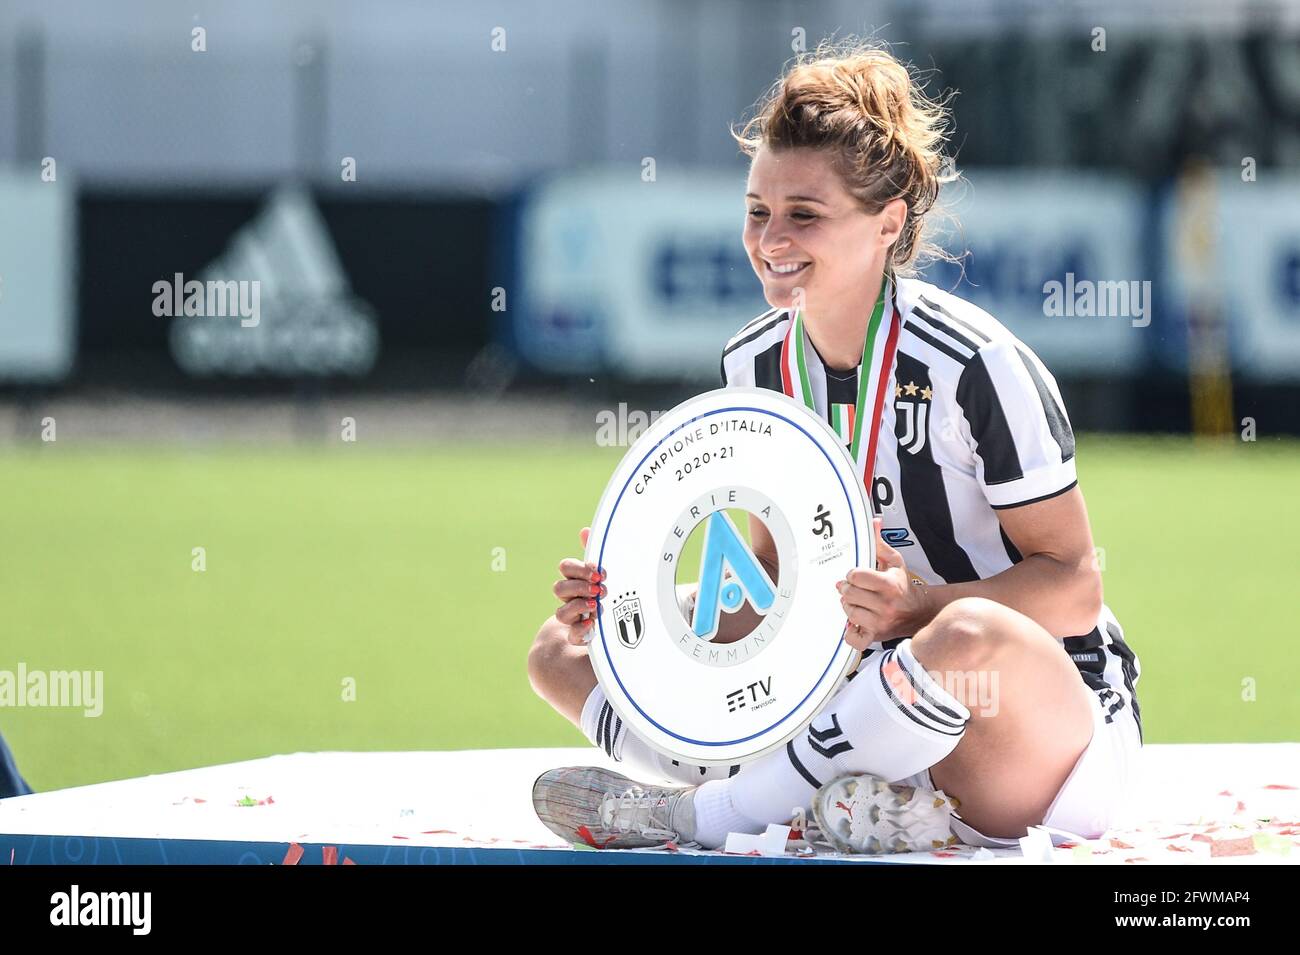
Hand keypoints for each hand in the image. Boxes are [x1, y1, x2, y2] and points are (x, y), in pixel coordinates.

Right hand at [553, 527, 604, 645]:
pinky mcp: (579, 636)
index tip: (598, 572)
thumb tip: (585, 530)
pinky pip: (572, 634)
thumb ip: (596, 553)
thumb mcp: (607, 573)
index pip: (565, 568)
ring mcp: (572, 619)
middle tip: (600, 588)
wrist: (619, 627)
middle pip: (559, 589)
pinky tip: (593, 623)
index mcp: (576, 580)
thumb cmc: (611, 593)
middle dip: (579, 587)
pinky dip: (581, 628)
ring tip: (597, 605)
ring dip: (578, 606)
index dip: (578, 568)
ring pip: (560, 613)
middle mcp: (570, 599)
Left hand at [837, 518, 927, 650]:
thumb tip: (874, 522)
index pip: (855, 576)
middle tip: (852, 588)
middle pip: (849, 594)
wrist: (919, 611)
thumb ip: (880, 543)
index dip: (852, 574)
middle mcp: (885, 605)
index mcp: (889, 585)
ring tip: (857, 602)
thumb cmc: (903, 586)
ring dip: (849, 606)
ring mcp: (881, 622)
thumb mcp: (894, 562)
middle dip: (847, 589)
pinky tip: (855, 622)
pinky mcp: (877, 636)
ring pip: (849, 613)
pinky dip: (851, 632)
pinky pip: (855, 639)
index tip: (856, 575)